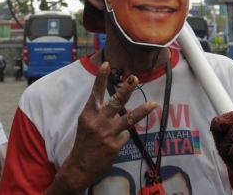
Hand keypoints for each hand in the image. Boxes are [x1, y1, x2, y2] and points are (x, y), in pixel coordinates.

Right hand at [56, 62, 156, 191]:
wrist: (79, 167)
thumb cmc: (84, 142)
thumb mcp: (86, 124)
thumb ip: (98, 113)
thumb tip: (117, 106)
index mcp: (88, 114)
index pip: (95, 93)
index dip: (100, 78)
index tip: (106, 64)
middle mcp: (98, 121)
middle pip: (115, 102)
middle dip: (126, 89)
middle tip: (134, 78)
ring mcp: (107, 133)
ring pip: (128, 119)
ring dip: (142, 111)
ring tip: (153, 104)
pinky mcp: (115, 145)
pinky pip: (125, 136)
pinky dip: (121, 137)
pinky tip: (114, 143)